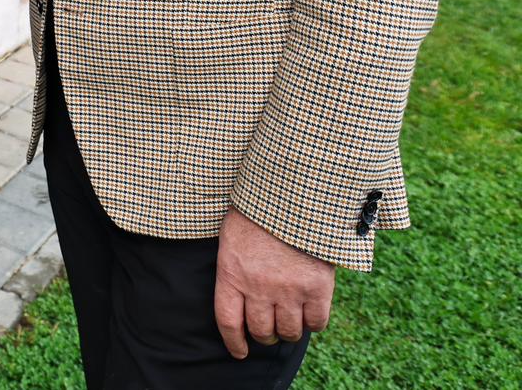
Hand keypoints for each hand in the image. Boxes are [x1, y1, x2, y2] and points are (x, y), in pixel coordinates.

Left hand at [214, 207, 333, 357]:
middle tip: (268, 330)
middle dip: (264, 336)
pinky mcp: (317, 287)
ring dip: (288, 331)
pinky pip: (317, 322)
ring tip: (289, 320)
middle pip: (261, 331)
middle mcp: (258, 288)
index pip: (228, 322)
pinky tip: (310, 313)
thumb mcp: (232, 237)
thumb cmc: (258, 211)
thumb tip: (240, 294)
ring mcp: (289, 290)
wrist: (291, 194)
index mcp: (231, 274)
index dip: (234, 342)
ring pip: (289, 332)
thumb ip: (235, 269)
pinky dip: (313, 323)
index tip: (239, 351)